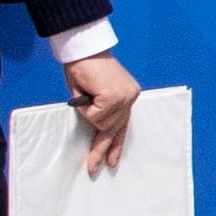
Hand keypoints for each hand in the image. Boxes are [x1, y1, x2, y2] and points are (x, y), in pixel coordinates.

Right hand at [67, 52, 139, 174]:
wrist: (84, 48)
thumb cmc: (85, 67)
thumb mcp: (95, 92)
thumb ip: (100, 109)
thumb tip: (96, 128)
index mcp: (128, 95)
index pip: (123, 125)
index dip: (115, 144)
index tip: (112, 161)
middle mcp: (130, 97)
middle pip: (114, 129)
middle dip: (101, 148)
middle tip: (93, 167)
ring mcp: (124, 98)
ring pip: (100, 123)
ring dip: (87, 112)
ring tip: (84, 92)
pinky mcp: (114, 97)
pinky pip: (93, 115)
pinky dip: (85, 107)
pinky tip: (86, 91)